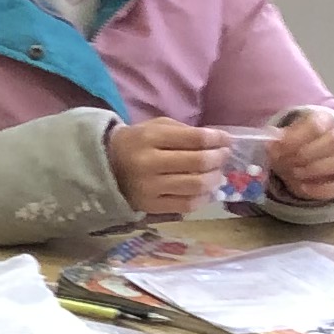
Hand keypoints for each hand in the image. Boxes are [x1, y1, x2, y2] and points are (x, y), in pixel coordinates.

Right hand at [106, 118, 232, 217]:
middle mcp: (148, 163)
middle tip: (224, 156)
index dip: (218, 139)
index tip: (227, 140)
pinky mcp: (150, 206)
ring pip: (195, 185)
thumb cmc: (137, 143)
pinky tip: (206, 191)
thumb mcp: (156, 127)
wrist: (106, 167)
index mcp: (150, 138)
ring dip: (214, 179)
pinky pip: (186, 205)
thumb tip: (219, 142)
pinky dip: (202, 198)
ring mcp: (149, 187)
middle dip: (218, 158)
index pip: (195, 138)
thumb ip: (186, 132)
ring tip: (216, 174)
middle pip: (198, 162)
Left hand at [265, 109, 333, 204]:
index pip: (317, 124)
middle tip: (287, 163)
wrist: (301, 165)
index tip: (278, 148)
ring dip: (317, 168)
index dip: (296, 137)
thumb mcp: (282, 141)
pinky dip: (324, 189)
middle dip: (307, 154)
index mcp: (325, 120)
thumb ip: (277, 141)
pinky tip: (304, 188)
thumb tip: (271, 144)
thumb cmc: (292, 148)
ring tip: (296, 173)